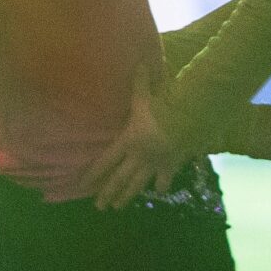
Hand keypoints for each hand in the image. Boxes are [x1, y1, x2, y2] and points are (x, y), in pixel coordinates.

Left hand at [89, 63, 192, 210]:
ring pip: (137, 185)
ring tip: (118, 207)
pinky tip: (159, 190)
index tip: (83, 186)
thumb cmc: (162, 108)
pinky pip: (164, 179)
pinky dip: (161, 185)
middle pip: (119, 179)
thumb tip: (138, 62)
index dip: (93, 174)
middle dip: (108, 194)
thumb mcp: (145, 95)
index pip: (105, 162)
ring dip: (127, 196)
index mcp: (127, 141)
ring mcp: (154, 164)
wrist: (187, 122)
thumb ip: (140, 82)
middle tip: (99, 207)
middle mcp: (137, 157)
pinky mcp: (170, 166)